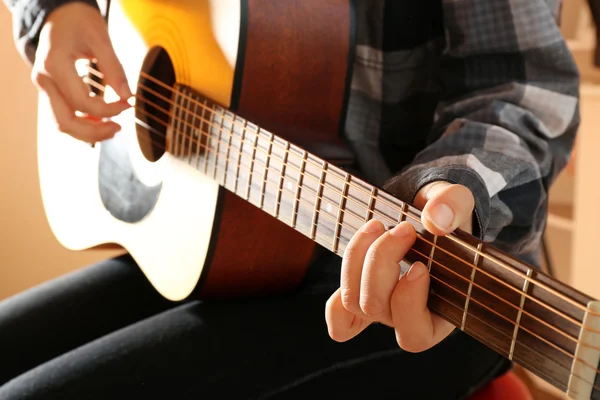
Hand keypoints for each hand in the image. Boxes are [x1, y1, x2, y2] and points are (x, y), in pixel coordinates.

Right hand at [31, 3, 131, 142]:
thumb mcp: (100, 38)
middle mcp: (44, 79)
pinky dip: (82, 123)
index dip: (108, 109)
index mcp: (54, 65)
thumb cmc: (79, 21)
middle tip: (118, 128)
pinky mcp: (50, 90)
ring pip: (61, 123)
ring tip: (113, 129)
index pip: (82, 101)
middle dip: (93, 132)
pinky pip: (63, 115)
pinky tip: (101, 121)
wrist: (60, 13)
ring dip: (87, 132)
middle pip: (64, 122)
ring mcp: (44, 86)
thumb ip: (114, 68)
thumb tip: (128, 96)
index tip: (127, 104)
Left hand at [325, 181, 474, 351]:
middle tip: (403, 229)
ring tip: (377, 225)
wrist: (430, 216)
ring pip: (353, 302)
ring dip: (358, 258)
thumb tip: (435, 220)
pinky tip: (356, 259)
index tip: (420, 264)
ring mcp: (382, 312)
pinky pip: (339, 320)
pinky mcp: (362, 300)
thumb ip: (453, 204)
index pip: (416, 333)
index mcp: (442, 315)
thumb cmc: (448, 217)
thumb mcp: (457, 201)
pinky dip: (336, 299)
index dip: (410, 299)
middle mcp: (407, 320)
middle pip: (376, 307)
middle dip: (382, 261)